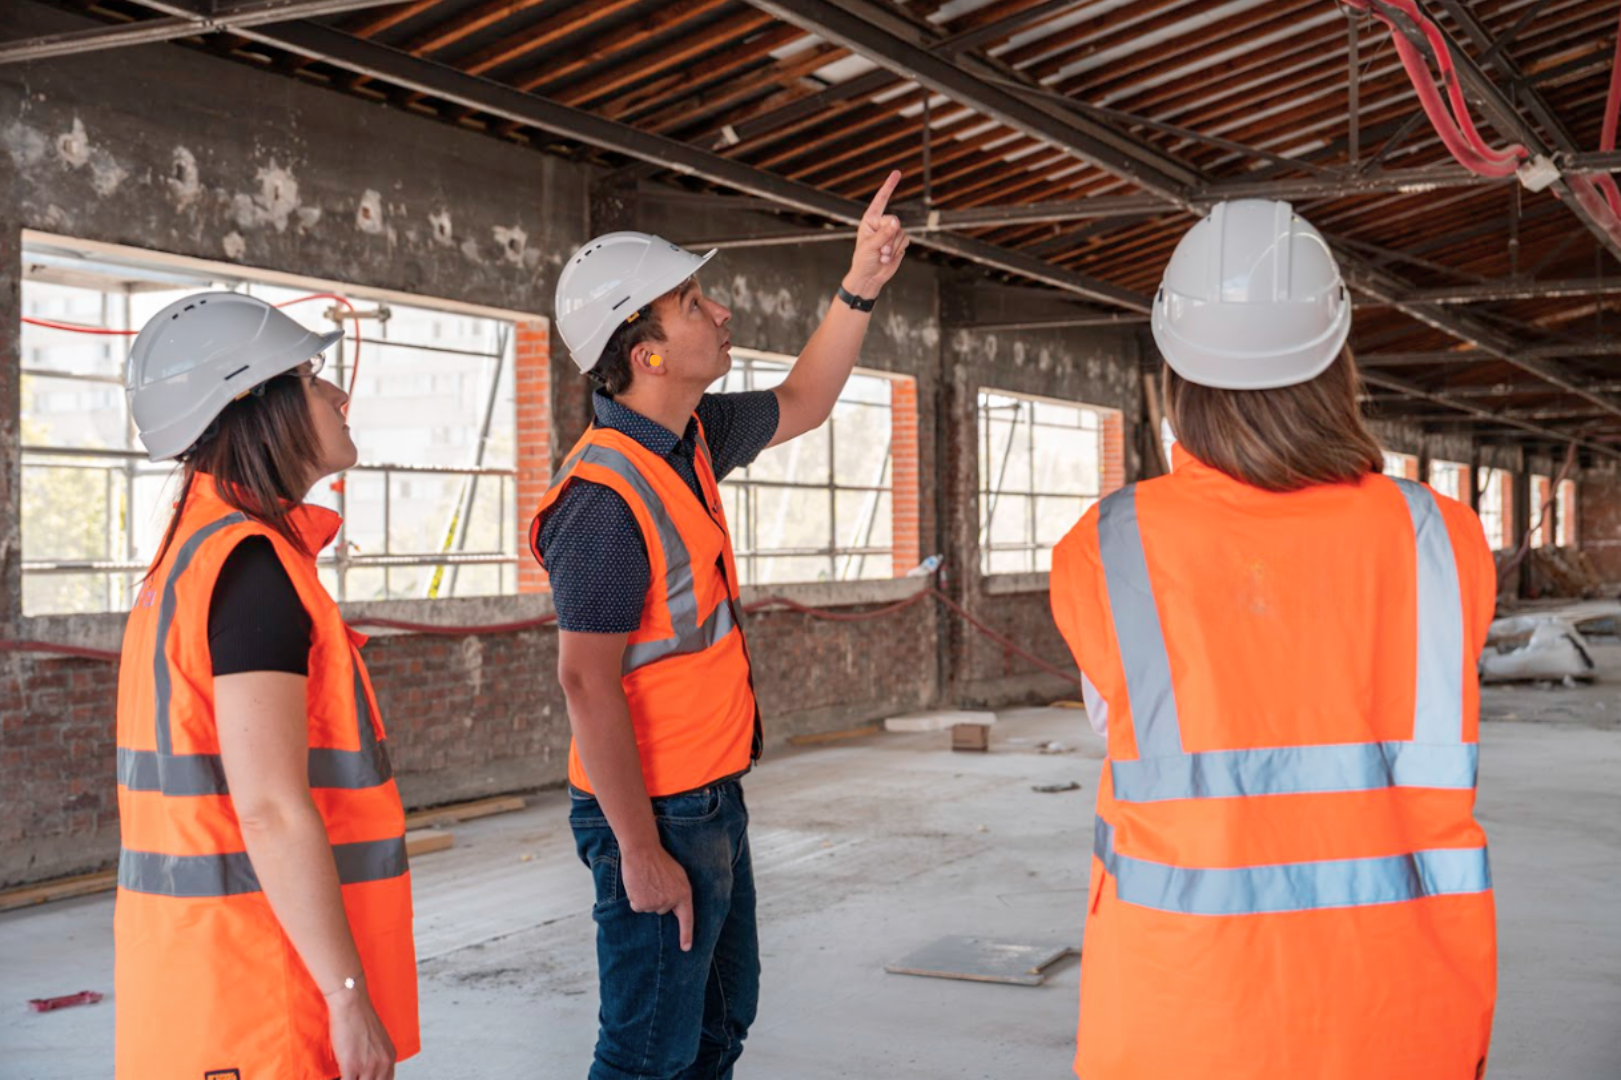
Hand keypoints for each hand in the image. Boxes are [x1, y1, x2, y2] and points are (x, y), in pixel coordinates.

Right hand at [328, 983, 395, 1079]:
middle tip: (353, 1075)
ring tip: (343, 1074)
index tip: (361, 1077)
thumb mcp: (376, 1039)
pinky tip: (336, 1076)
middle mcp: (383, 1063)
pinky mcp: (352, 1067)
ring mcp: (368, 1067)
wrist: (351, 1005)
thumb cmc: (359, 1017)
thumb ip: (375, 1056)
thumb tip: (366, 1069)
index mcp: (390, 1057)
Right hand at [621, 843, 694, 951]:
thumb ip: (678, 892)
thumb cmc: (660, 860)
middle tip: (656, 881)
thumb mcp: (677, 875)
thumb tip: (673, 907)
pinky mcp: (641, 903)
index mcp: (684, 894)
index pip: (687, 919)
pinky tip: (638, 884)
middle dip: (658, 898)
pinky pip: (638, 906)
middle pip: (662, 910)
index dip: (686, 935)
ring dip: (646, 897)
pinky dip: (636, 898)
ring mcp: (656, 904)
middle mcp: (671, 901)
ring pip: (649, 908)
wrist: (643, 850)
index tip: (686, 948)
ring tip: (647, 880)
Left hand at [844, 170, 909, 298]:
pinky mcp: (899, 242)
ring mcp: (891, 233)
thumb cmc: (863, 260)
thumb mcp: (870, 246)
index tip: (897, 172)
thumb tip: (897, 222)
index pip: (881, 199)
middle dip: (889, 238)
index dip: (889, 186)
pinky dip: (898, 251)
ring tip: (882, 256)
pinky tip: (888, 258)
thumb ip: (884, 234)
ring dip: (893, 247)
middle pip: (894, 222)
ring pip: (901, 233)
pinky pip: (906, 241)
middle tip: (880, 251)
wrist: (869, 277)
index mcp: (870, 219)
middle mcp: (881, 224)